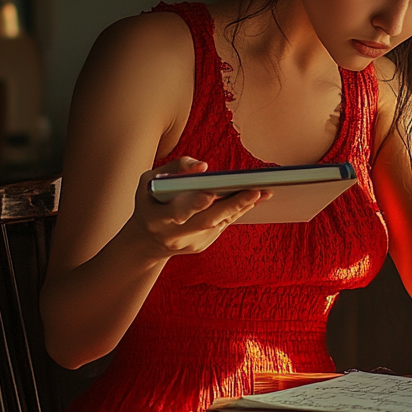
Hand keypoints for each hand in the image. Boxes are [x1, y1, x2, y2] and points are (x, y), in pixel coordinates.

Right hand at [131, 156, 270, 257]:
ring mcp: (190, 242)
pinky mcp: (203, 245)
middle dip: (232, 205)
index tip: (209, 195)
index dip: (193, 205)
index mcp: (157, 219)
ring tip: (264, 191)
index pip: (177, 213)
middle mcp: (175, 235)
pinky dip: (238, 210)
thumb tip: (203, 166)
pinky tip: (254, 198)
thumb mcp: (149, 181)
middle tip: (255, 191)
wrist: (148, 241)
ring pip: (220, 223)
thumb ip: (174, 169)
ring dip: (242, 207)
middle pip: (207, 221)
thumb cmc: (150, 202)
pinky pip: (223, 225)